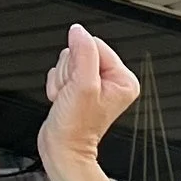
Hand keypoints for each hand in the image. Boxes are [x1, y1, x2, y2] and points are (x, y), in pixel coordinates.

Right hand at [39, 23, 140, 180]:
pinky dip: (57, 86)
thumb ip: (83, 53)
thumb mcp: (83, 85)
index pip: (95, 45)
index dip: (79, 61)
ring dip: (62, 80)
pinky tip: (64, 101)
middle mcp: (111, 81)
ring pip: (68, 61)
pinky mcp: (79, 88)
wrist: (62, 149)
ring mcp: (94, 84)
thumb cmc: (76, 128)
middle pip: (80, 52)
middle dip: (70, 73)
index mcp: (123, 79)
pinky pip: (61, 72)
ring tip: (68, 99)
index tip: (79, 83)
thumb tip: (78, 31)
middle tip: (73, 94)